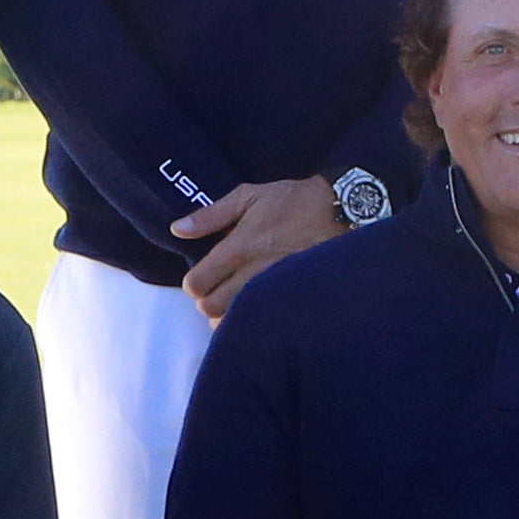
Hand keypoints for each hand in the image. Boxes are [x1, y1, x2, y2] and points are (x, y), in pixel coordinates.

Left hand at [174, 174, 345, 318]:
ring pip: (236, 322)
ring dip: (228, 315)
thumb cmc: (292, 201)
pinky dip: (253, 321)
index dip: (194, 284)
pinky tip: (255, 311)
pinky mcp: (292, 298)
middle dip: (208, 301)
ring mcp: (274, 289)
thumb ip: (210, 215)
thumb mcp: (248, 196)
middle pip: (211, 308)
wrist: (340, 211)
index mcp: (238, 248)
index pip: (197, 284)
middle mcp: (253, 273)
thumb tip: (178, 230)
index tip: (202, 277)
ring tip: (234, 302)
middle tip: (217, 290)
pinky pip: (263, 322)